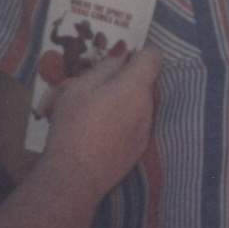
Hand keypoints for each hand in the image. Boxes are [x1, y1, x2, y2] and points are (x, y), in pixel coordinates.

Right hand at [40, 46, 159, 201]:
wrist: (76, 176)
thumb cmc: (74, 125)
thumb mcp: (81, 87)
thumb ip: (106, 66)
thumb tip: (123, 51)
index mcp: (135, 86)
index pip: (153, 57)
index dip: (140, 52)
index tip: (121, 56)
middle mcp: (147, 106)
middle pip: (146, 82)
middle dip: (128, 78)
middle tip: (98, 85)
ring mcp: (146, 130)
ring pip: (140, 104)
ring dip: (126, 100)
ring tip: (96, 110)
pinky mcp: (139, 149)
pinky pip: (136, 124)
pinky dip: (124, 121)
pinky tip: (102, 131)